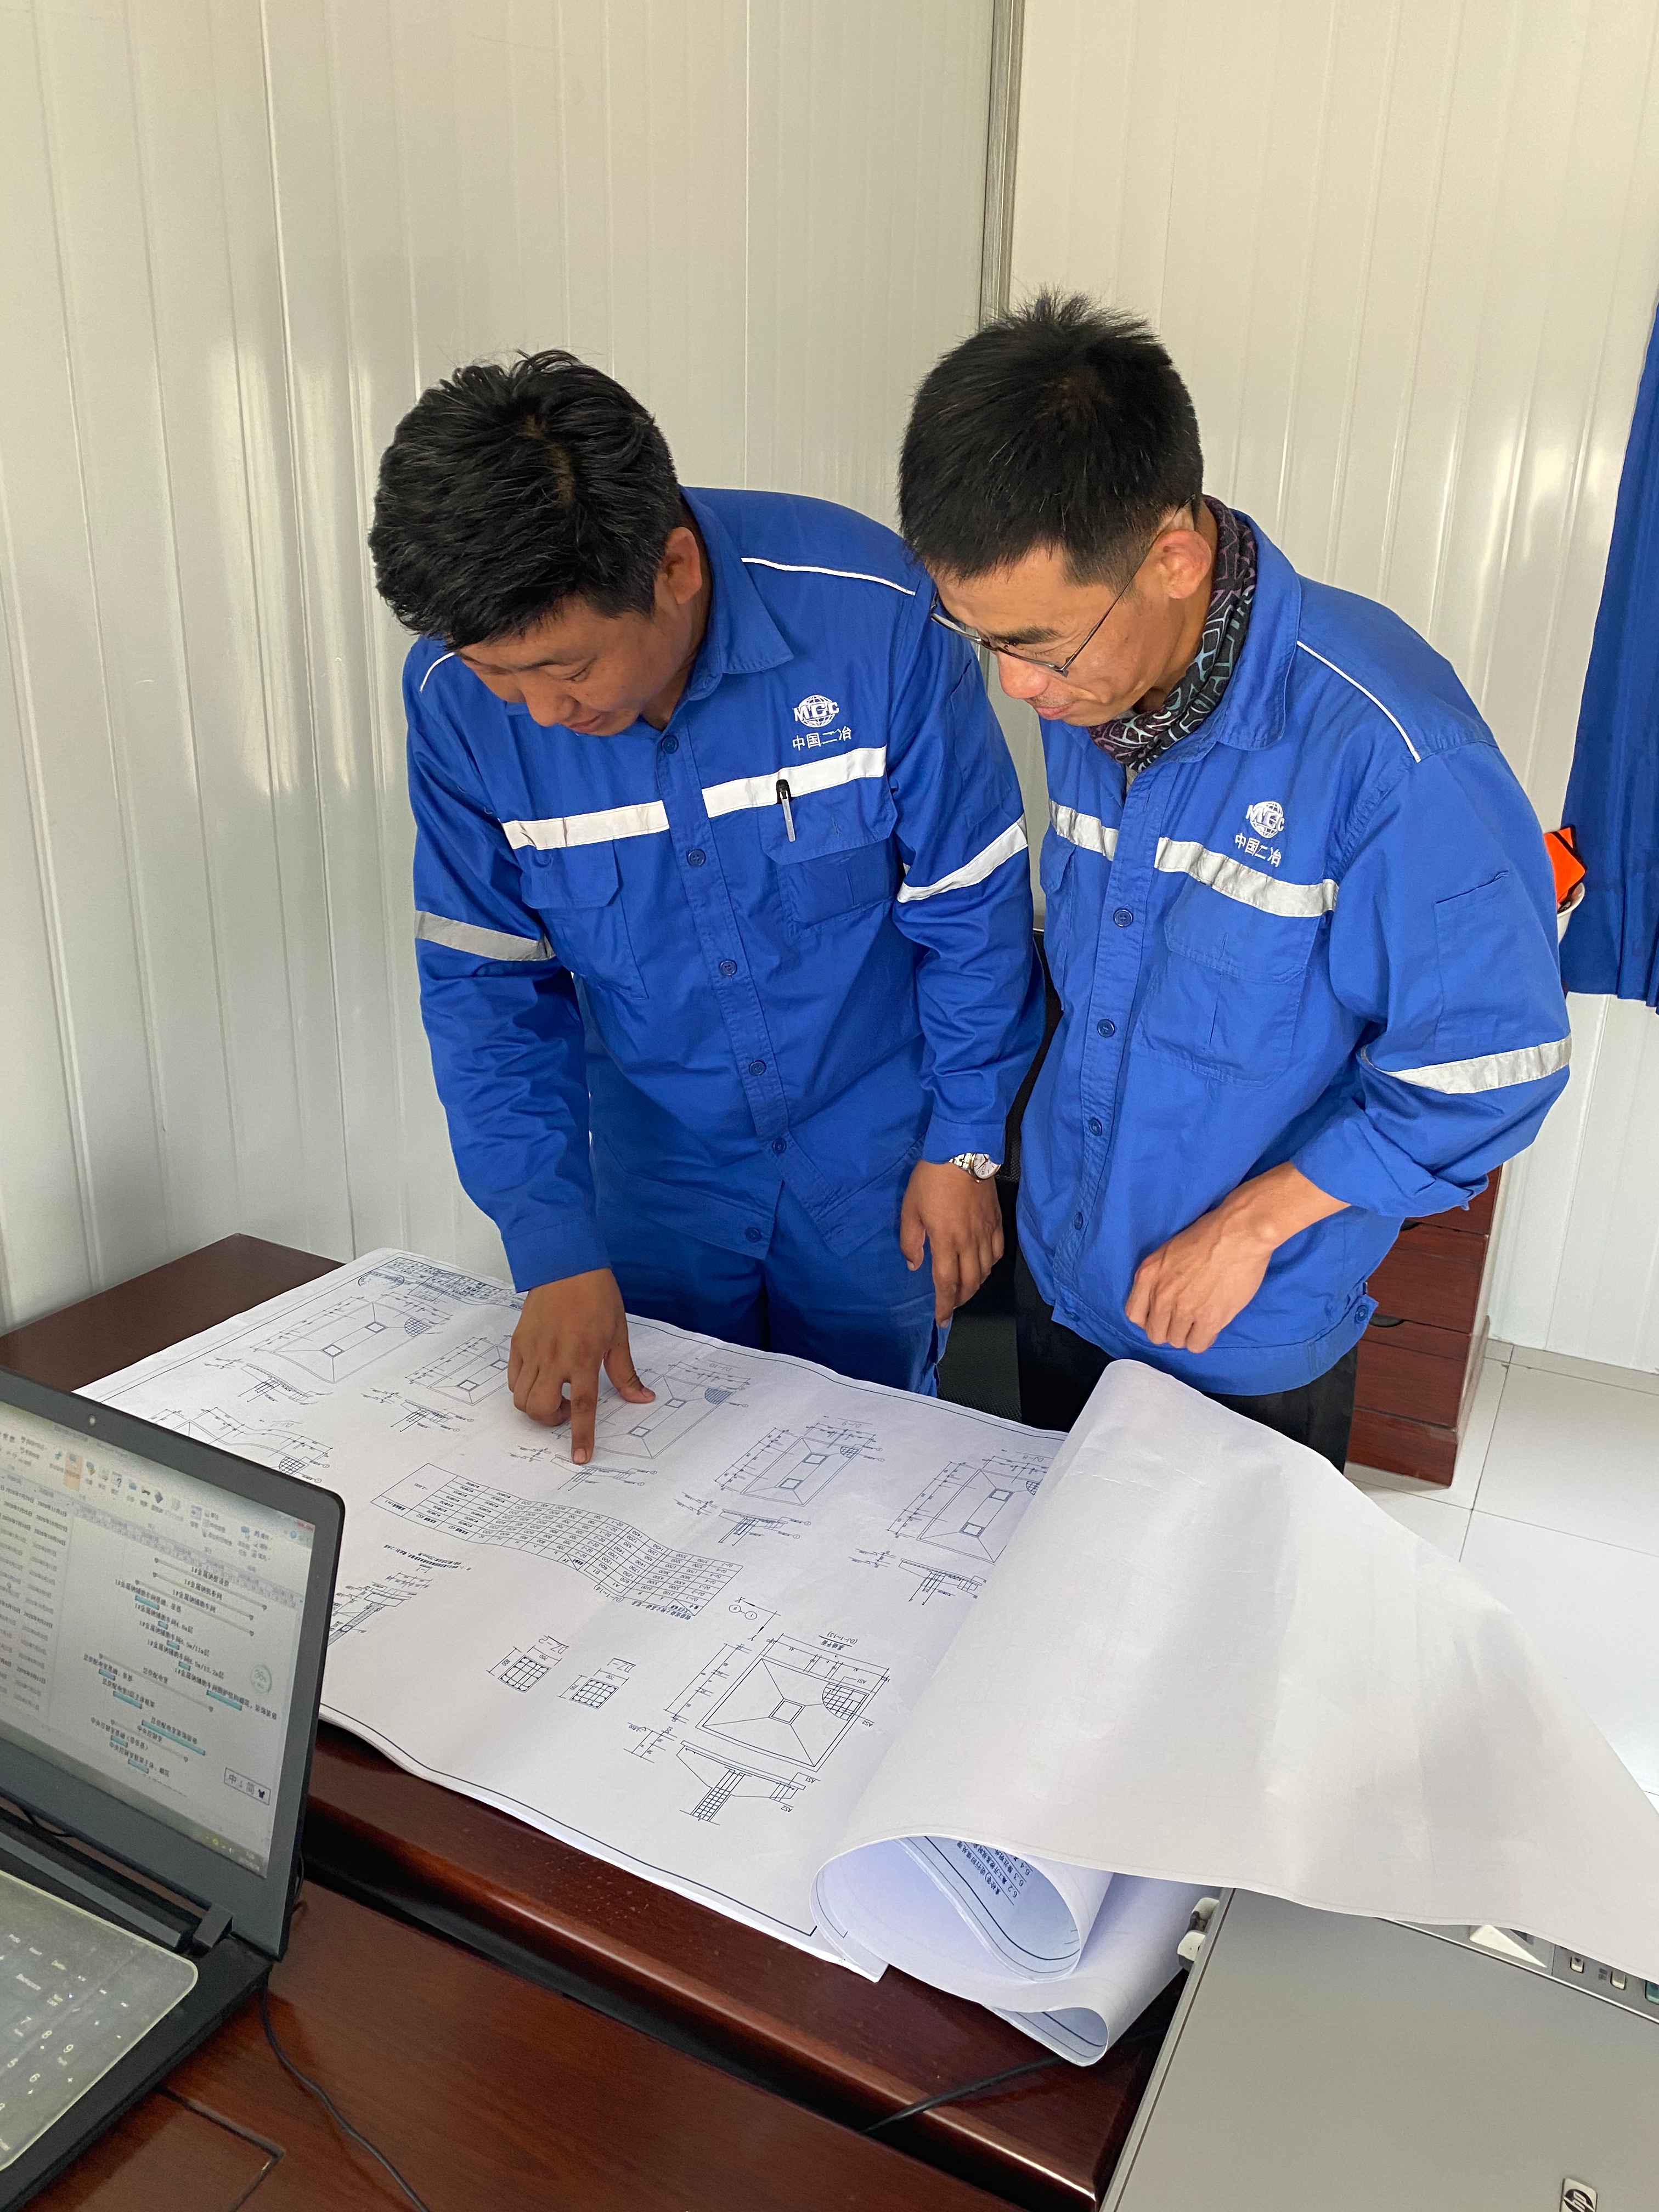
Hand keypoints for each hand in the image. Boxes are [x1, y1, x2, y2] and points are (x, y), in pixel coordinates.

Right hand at [508, 1269, 653, 1461]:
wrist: (565, 1264)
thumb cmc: (596, 1296)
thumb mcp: (618, 1335)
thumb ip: (625, 1372)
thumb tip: (642, 1398)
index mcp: (583, 1357)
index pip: (583, 1406)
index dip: (582, 1435)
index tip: (581, 1457)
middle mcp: (554, 1358)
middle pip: (541, 1408)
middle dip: (552, 1421)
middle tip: (569, 1409)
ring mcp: (532, 1351)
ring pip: (522, 1398)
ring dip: (538, 1406)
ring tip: (556, 1393)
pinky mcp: (518, 1343)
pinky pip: (513, 1379)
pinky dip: (524, 1388)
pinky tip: (541, 1378)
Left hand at [900, 1160, 1003, 1324]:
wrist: (963, 1150)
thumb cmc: (931, 1179)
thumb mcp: (910, 1209)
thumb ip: (911, 1240)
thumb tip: (915, 1265)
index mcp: (946, 1240)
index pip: (947, 1283)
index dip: (945, 1305)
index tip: (941, 1319)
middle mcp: (969, 1241)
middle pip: (970, 1282)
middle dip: (960, 1299)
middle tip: (951, 1305)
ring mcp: (986, 1231)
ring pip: (985, 1270)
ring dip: (975, 1285)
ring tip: (965, 1289)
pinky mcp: (997, 1221)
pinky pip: (997, 1252)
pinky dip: (990, 1265)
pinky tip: (983, 1266)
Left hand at [1124, 1163, 1346, 1354]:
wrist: (1239, 1233)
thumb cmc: (1208, 1235)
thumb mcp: (1168, 1251)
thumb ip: (1158, 1277)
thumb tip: (1159, 1300)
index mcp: (1148, 1275)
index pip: (1134, 1315)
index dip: (1149, 1319)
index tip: (1161, 1316)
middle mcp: (1161, 1295)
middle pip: (1155, 1333)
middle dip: (1169, 1329)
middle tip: (1185, 1319)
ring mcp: (1184, 1309)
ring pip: (1176, 1341)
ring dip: (1187, 1333)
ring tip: (1201, 1319)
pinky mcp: (1208, 1319)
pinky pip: (1197, 1345)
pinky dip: (1203, 1339)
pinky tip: (1211, 1325)